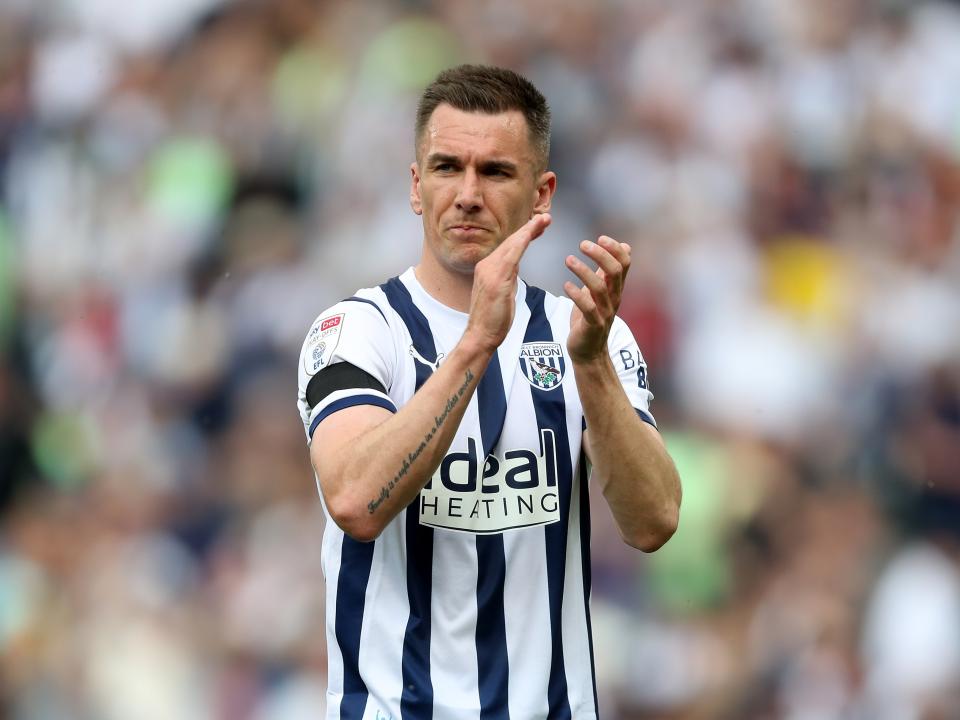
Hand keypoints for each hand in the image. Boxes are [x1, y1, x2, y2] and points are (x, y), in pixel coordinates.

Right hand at [465, 213, 550, 351]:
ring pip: (512, 245)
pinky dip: (521, 243)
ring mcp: (489, 272)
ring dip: (528, 231)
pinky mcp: (496, 281)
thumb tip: (515, 266)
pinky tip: (530, 234)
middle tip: (546, 217)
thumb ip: (508, 276)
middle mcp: (486, 266)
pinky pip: (511, 257)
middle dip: (529, 228)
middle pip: (511, 241)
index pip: (509, 246)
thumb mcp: (503, 292)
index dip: (525, 234)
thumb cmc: (493, 319)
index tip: (538, 225)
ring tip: (544, 220)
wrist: (480, 336)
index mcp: (488, 268)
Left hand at [564, 235, 630, 362]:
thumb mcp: (601, 291)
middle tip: (583, 244)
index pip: (624, 264)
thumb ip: (608, 271)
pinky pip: (588, 308)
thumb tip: (624, 246)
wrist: (588, 352)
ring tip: (568, 259)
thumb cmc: (591, 319)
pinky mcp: (593, 325)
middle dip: (601, 255)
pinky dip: (576, 295)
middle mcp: (614, 299)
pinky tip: (566, 285)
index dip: (614, 249)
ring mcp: (605, 312)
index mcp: (616, 289)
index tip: (600, 238)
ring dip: (584, 271)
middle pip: (615, 272)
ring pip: (600, 288)